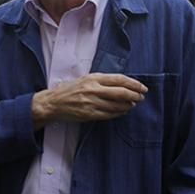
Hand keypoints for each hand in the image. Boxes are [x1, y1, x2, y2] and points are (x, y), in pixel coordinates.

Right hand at [32, 73, 147, 128]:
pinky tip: (122, 111)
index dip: (133, 84)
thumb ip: (101, 81)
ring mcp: (91, 102)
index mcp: (92, 78)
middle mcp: (92, 89)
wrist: (52, 103)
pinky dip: (118, 113)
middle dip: (134, 95)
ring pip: (116, 105)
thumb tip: (122, 85)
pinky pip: (109, 114)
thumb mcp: (84, 79)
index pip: (119, 79)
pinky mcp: (88, 114)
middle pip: (121, 92)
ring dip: (128, 106)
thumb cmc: (68, 90)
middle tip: (141, 97)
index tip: (142, 87)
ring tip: (132, 104)